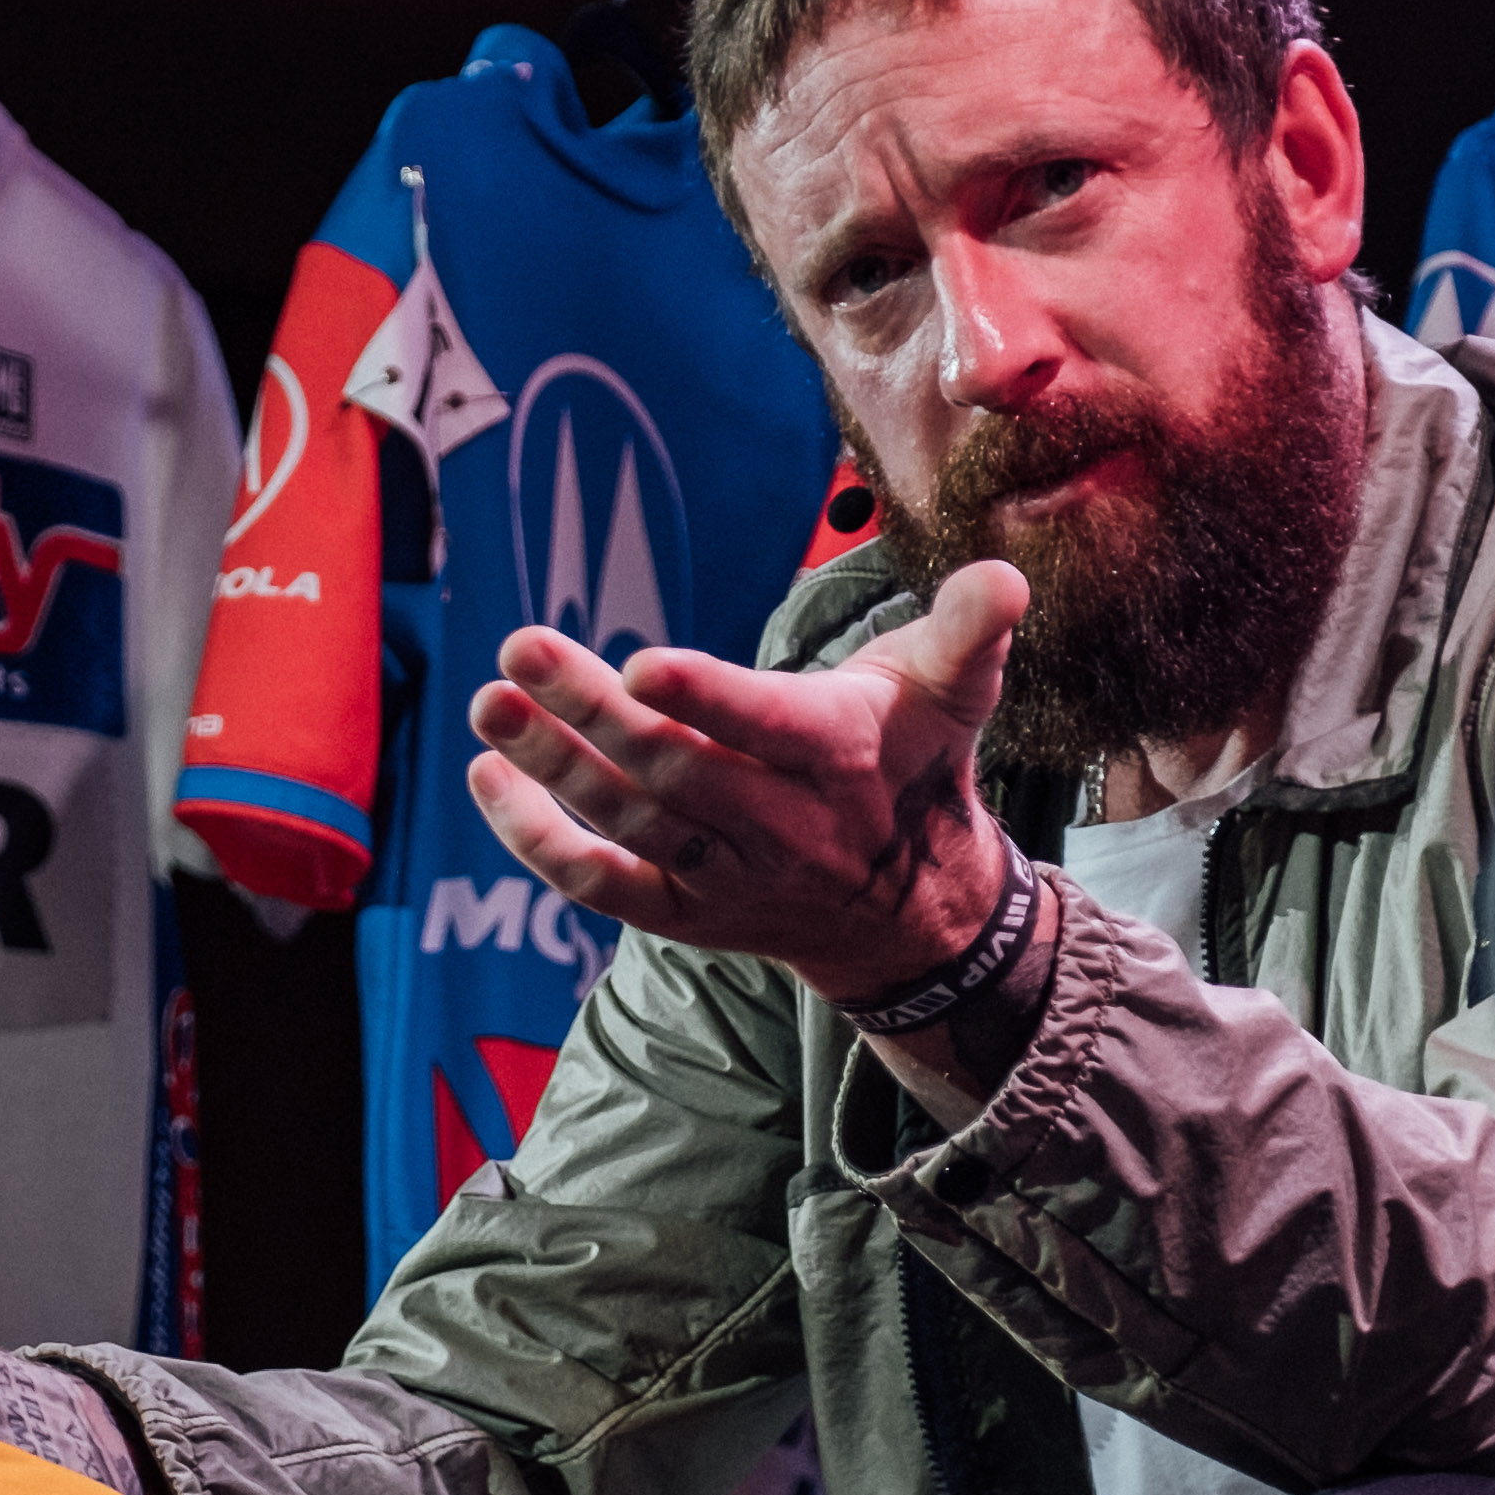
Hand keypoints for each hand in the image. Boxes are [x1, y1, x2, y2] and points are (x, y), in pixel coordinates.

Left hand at [460, 559, 1029, 998]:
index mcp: (840, 757)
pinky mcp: (685, 914)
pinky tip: (489, 780)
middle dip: (590, 711)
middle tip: (519, 646)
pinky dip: (538, 842)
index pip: (766, 729)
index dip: (706, 700)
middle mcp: (780, 825)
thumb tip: (1005, 577)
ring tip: (489, 706)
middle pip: (673, 769)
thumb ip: (969, 631)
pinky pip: (601, 887)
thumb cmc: (917, 767)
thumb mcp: (955, 694)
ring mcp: (725, 876)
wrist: (917, 916)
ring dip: (549, 766)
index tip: (643, 663)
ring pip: (626, 823)